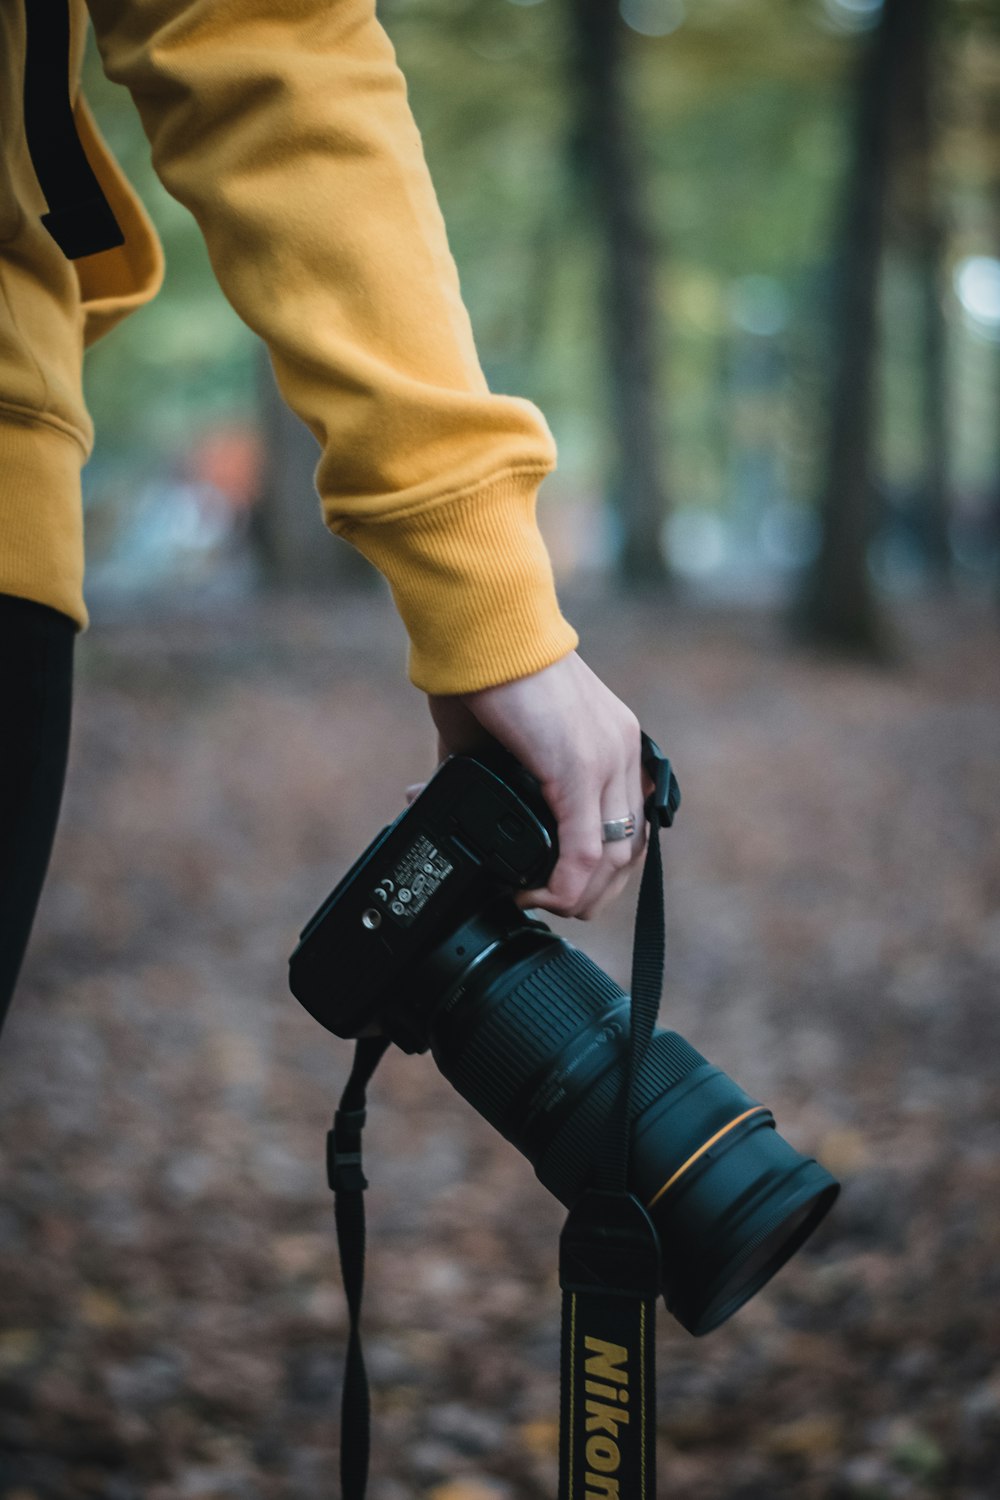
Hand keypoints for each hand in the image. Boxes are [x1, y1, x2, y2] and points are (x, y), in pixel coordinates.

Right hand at [421, 651, 650, 919]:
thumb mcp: (493, 736)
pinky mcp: (580, 766)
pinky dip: (559, 884)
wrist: (478, 626)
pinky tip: (529, 890)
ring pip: (611, 860)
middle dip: (589, 894)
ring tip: (531, 898)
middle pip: (628, 852)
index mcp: (613, 742)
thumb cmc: (478, 668)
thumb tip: (430, 798)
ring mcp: (607, 758)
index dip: (597, 870)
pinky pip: (583, 851)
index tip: (555, 885)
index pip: (629, 826)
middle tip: (544, 902)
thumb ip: (482, 773)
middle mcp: (622, 751)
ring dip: (573, 896)